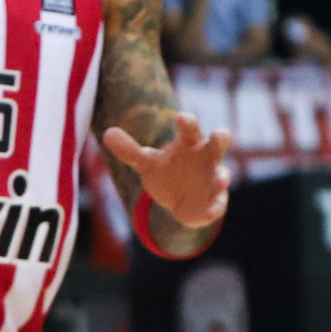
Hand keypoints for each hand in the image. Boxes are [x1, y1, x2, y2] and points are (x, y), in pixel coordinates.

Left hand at [100, 108, 234, 230]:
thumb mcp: (147, 163)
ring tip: (219, 181)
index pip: (190, 129)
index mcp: (190, 144)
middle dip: (220, 138)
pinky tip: (208, 213)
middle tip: (219, 134)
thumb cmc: (167, 173)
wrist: (180, 202)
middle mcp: (207, 158)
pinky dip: (214, 209)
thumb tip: (107, 132)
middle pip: (218, 144)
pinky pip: (218, 204)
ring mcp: (214, 179)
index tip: (180, 117)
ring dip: (222, 178)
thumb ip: (129, 150)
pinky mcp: (216, 201)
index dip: (187, 122)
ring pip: (223, 175)